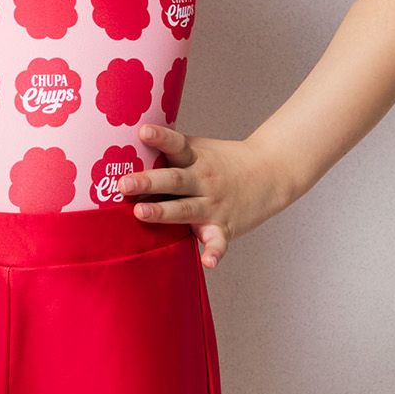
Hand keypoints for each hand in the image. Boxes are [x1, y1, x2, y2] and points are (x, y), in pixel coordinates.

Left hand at [118, 124, 289, 269]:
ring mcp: (214, 205)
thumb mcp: (199, 148)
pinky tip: (208, 262)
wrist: (270, 173)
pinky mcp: (225, 226)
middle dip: (148, 182)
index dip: (160, 138)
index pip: (176, 145)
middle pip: (174, 180)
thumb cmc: (224, 162)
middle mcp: (204, 180)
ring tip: (140, 214)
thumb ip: (170, 150)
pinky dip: (214, 252)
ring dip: (163, 213)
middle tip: (124, 184)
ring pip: (186, 209)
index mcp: (196, 158)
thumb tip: (129, 143)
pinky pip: (219, 241)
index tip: (143, 132)